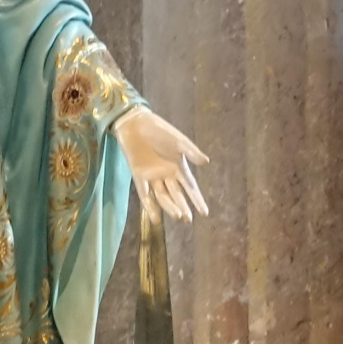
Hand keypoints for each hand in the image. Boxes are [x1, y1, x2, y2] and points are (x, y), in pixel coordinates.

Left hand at [112, 107, 208, 225]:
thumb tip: (206, 162)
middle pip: (177, 195)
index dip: (197, 200)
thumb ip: (191, 152)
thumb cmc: (159, 130)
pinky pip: (145, 195)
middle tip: (188, 220)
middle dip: (183, 207)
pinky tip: (156, 219)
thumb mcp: (178, 140)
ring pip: (163, 197)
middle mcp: (166, 174)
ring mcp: (152, 177)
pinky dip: (150, 207)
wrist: (135, 123)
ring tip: (178, 216)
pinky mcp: (138, 176)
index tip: (205, 213)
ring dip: (170, 207)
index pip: (190, 187)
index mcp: (178, 166)